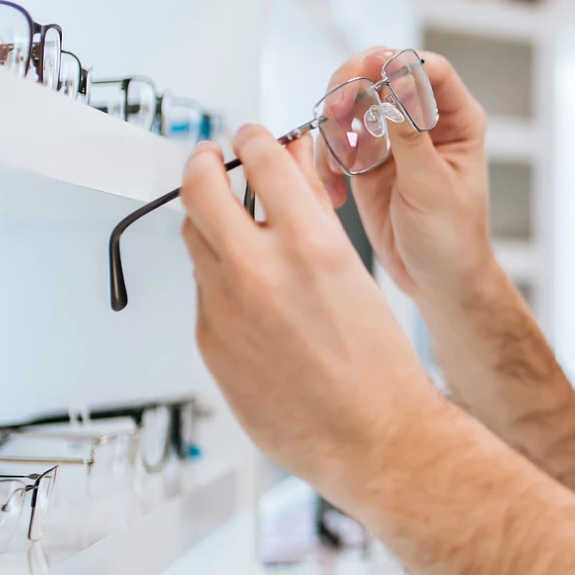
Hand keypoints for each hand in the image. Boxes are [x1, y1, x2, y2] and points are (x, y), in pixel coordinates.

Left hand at [180, 127, 450, 496]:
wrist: (373, 437)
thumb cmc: (378, 365)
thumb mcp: (355, 270)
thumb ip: (313, 215)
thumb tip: (291, 169)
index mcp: (309, 246)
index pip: (261, 161)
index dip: (251, 140)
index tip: (248, 137)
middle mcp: (259, 272)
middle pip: (201, 190)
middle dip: (203, 165)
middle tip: (209, 158)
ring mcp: (225, 309)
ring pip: (195, 241)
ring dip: (208, 220)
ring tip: (227, 221)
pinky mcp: (209, 343)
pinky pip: (202, 293)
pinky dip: (219, 279)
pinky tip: (248, 292)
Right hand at [315, 48, 494, 307]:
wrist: (438, 281)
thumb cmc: (454, 239)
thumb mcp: (433, 187)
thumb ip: (411, 137)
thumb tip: (396, 84)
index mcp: (458, 121)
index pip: (430, 69)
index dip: (398, 64)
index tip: (371, 74)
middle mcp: (424, 122)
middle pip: (381, 75)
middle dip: (352, 88)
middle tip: (336, 114)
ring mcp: (393, 139)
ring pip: (353, 104)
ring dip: (335, 126)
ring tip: (338, 163)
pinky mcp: (367, 161)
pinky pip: (337, 142)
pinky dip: (327, 159)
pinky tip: (336, 189)